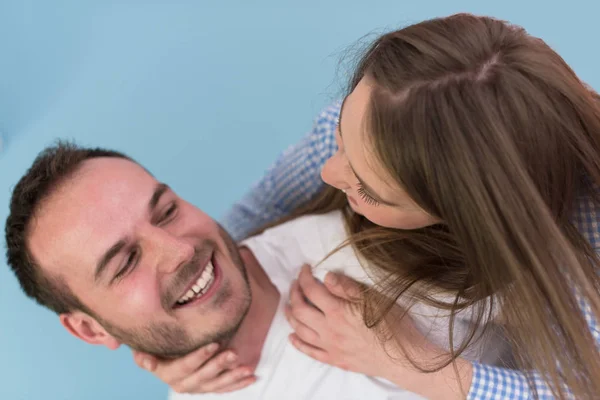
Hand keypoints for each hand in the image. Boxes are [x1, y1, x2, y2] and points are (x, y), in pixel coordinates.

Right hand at [132, 344, 256, 393]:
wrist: (161, 354)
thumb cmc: (155, 345)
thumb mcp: (144, 347)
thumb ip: (143, 353)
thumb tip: (147, 363)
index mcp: (167, 373)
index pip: (184, 366)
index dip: (199, 356)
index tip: (214, 343)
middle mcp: (182, 383)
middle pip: (202, 377)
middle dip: (219, 366)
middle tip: (234, 353)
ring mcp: (196, 387)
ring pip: (216, 385)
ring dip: (232, 377)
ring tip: (247, 368)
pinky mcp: (208, 387)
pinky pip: (224, 388)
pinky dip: (239, 383)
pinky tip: (252, 376)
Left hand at [284, 265, 396, 377]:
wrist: (404, 358)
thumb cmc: (392, 325)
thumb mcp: (372, 298)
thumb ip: (346, 287)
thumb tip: (325, 276)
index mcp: (337, 311)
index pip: (311, 290)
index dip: (304, 276)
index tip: (304, 268)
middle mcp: (329, 329)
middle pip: (300, 310)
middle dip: (294, 293)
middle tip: (295, 284)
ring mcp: (330, 346)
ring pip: (300, 330)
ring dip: (291, 316)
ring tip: (289, 305)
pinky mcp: (335, 360)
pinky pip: (310, 352)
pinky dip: (297, 343)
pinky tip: (292, 337)